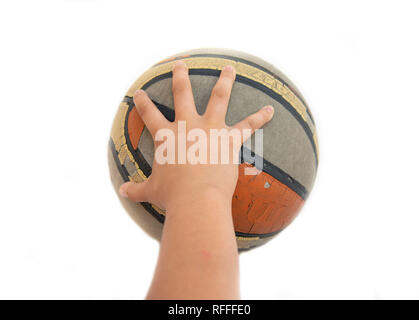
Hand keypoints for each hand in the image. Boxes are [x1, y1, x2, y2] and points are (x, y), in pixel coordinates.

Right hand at [119, 61, 273, 210]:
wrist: (197, 199)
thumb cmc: (172, 196)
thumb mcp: (150, 191)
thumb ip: (135, 189)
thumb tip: (120, 192)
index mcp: (166, 136)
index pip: (149, 114)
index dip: (142, 102)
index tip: (139, 92)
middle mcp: (188, 125)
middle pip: (182, 93)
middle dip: (180, 77)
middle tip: (180, 64)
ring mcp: (210, 128)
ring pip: (219, 97)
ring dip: (225, 81)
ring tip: (230, 68)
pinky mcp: (230, 138)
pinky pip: (248, 125)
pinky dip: (260, 117)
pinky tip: (271, 109)